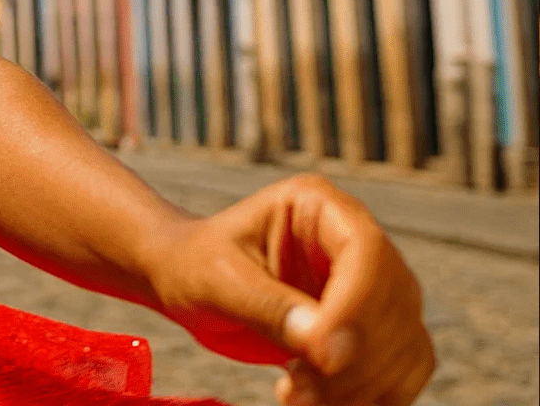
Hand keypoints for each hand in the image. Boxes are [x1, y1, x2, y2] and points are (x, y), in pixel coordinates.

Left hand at [145, 174, 433, 405]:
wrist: (188, 281)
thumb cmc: (196, 264)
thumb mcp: (218, 279)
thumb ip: (269, 307)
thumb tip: (322, 347)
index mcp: (319, 205)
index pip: (365, 250)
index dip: (355, 307)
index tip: (324, 356)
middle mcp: (357, 240)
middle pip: (392, 302)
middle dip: (353, 358)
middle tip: (298, 391)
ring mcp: (374, 285)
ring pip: (403, 343)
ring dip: (360, 385)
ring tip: (298, 398)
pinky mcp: (376, 327)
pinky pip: (401, 370)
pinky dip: (371, 396)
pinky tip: (320, 402)